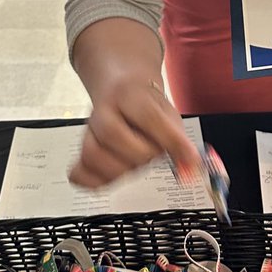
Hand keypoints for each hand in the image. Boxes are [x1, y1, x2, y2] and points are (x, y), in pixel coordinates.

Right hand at [69, 74, 199, 187]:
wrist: (120, 90)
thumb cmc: (147, 105)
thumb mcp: (168, 114)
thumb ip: (179, 140)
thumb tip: (191, 166)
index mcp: (129, 94)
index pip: (148, 117)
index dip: (170, 139)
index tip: (189, 158)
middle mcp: (104, 110)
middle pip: (113, 135)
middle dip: (142, 154)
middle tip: (153, 153)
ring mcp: (88, 130)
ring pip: (92, 154)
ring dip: (119, 169)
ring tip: (134, 163)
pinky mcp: (82, 149)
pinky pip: (80, 172)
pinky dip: (93, 181)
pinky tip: (110, 178)